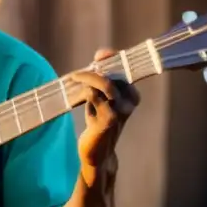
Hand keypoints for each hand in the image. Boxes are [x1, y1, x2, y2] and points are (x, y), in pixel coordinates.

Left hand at [69, 48, 141, 170]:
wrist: (97, 152)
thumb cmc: (98, 121)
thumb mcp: (101, 98)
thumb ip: (102, 78)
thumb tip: (101, 55)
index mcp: (132, 95)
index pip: (125, 69)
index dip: (113, 58)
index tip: (100, 55)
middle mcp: (129, 102)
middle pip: (114, 74)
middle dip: (94, 71)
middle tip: (76, 75)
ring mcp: (120, 111)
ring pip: (104, 83)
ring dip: (86, 78)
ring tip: (74, 81)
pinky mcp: (108, 119)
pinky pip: (94, 95)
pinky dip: (84, 91)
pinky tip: (78, 97)